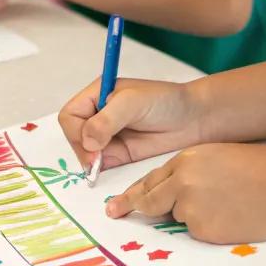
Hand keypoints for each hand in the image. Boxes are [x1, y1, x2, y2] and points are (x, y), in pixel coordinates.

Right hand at [60, 77, 205, 171]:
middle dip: (83, 149)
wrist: (195, 120)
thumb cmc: (166, 102)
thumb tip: (87, 141)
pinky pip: (101, 165)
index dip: (77, 131)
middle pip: (74, 136)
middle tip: (99, 159)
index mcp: (98, 95)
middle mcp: (100, 115)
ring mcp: (109, 136)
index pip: (71, 115)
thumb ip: (107, 120)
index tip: (93, 144)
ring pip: (86, 153)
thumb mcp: (133, 103)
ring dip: (92, 161)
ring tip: (111, 160)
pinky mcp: (120, 154)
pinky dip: (102, 170)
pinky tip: (114, 168)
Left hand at [105, 142, 265, 242]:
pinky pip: (196, 232)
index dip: (133, 193)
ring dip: (190, 215)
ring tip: (225, 205)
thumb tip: (171, 191)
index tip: (115, 206)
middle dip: (140, 209)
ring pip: (176, 217)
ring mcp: (191, 207)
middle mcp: (183, 182)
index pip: (151, 179)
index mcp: (187, 159)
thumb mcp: (219, 157)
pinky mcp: (204, 229)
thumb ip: (190, 171)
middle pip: (151, 201)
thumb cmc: (262, 169)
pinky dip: (207, 228)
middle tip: (119, 214)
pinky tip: (230, 217)